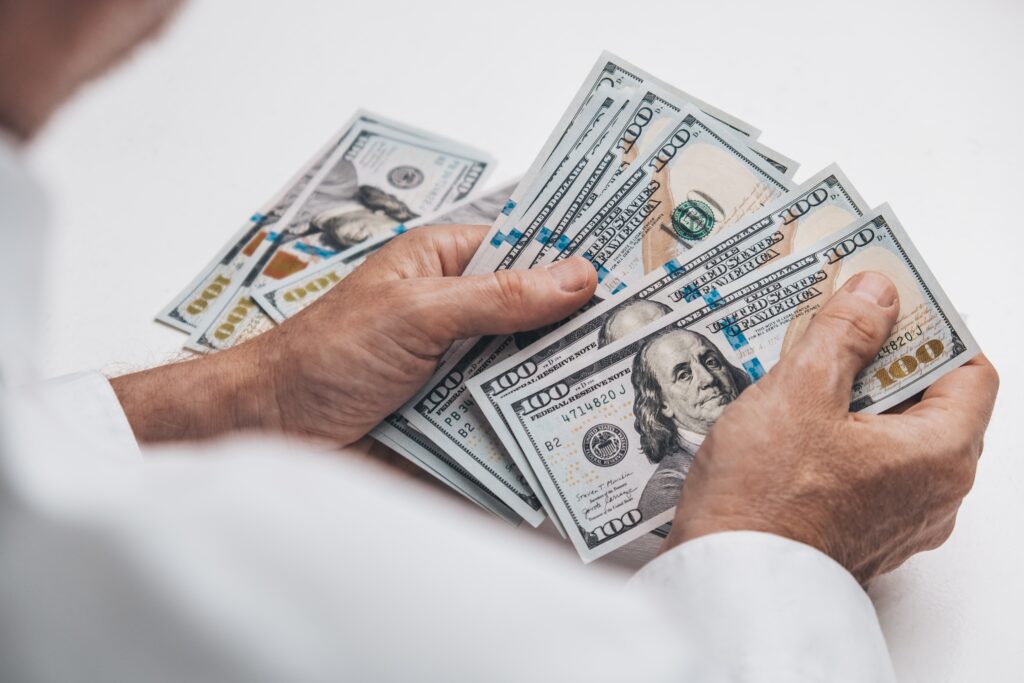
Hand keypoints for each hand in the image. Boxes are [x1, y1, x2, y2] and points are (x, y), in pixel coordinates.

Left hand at [112, 225, 596, 445]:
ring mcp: (456, 365)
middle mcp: (456, 312)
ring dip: (560, 378)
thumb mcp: (416, 312)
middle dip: (579, 325)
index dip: (573, 256)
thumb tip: (575, 277)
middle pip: (534, 313)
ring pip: (525, 367)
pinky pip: (504, 414)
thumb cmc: (324, 355)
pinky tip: (578, 431)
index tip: (634, 265)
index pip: (524, 248)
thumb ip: (497, 297)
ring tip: (628, 383)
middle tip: (646, 332)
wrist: (271, 430)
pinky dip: (533, 422)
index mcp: (443, 264)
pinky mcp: (453, 416)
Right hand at [662, 271, 998, 582]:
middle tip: (836, 331)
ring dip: (855, 399)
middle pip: (930, 403)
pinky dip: (840, 437)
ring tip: (803, 375)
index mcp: (940, 456)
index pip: (969, 371)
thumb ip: (846, 333)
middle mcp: (934, 495)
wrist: (727, 580)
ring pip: (893, 436)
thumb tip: (876, 296)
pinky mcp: (860, 531)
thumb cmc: (765, 501)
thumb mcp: (801, 391)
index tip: (887, 305)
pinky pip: (865, 467)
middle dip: (883, 360)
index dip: (930, 329)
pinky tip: (792, 423)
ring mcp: (898, 518)